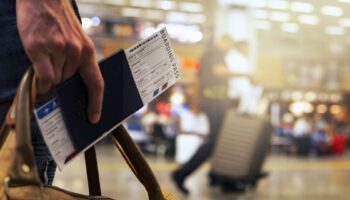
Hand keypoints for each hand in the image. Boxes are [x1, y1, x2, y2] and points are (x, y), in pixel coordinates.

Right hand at [16, 0, 103, 122]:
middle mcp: (75, 52)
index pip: (96, 83)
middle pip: (69, 84)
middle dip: (63, 85)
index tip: (94, 118)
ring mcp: (58, 50)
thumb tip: (71, 87)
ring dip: (50, 80)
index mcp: (88, 52)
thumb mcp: (77, 41)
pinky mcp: (39, 48)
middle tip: (57, 79)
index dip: (96, 103)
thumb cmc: (60, 22)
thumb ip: (78, 62)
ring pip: (55, 81)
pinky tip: (40, 77)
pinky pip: (43, 76)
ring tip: (47, 62)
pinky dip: (41, 82)